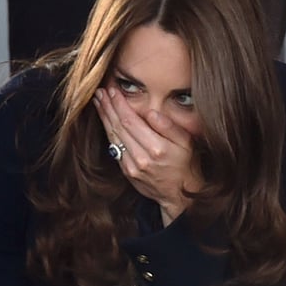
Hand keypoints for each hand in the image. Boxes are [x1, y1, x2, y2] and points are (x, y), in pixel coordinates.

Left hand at [93, 87, 201, 222]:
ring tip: (99, 103)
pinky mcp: (126, 171)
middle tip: (100, 93)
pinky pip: (114, 148)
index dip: (119, 104)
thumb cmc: (186, 164)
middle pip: (118, 127)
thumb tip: (150, 112)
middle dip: (107, 108)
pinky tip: (106, 121)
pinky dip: (108, 132)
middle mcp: (140, 158)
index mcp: (156, 148)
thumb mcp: (186, 142)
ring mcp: (131, 166)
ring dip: (104, 118)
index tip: (112, 91)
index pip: (131, 120)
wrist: (180, 193)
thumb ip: (168, 126)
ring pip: (113, 137)